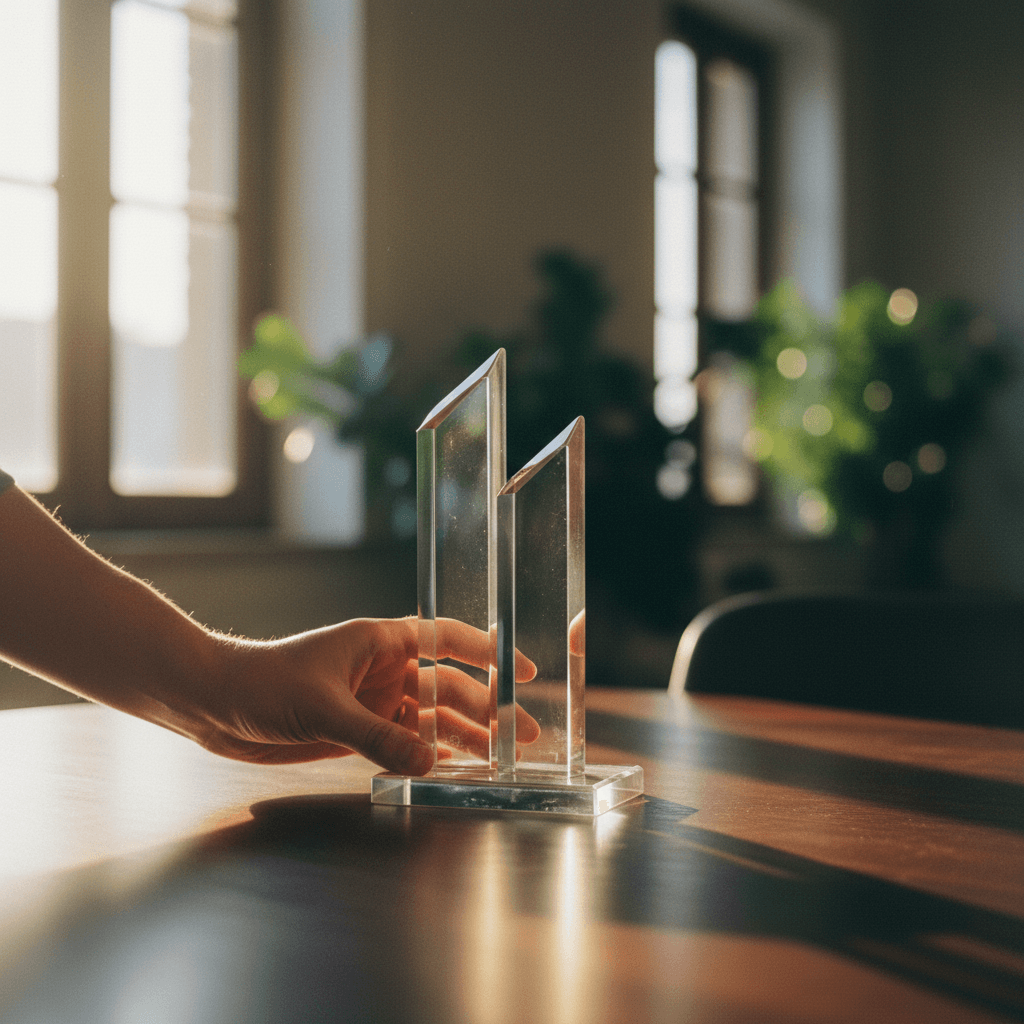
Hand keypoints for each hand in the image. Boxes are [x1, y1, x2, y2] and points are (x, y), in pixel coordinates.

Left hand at [193, 616, 538, 774]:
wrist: (216, 704)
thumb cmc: (264, 683)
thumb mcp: (324, 708)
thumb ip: (378, 736)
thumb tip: (430, 759)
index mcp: (380, 642)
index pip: (447, 640)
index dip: (488, 653)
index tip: (522, 671)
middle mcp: (384, 670)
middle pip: (447, 687)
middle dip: (486, 709)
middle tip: (520, 735)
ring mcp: (372, 701)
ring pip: (430, 719)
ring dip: (462, 736)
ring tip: (497, 757)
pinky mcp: (358, 730)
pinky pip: (404, 743)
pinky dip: (427, 755)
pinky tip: (451, 768)